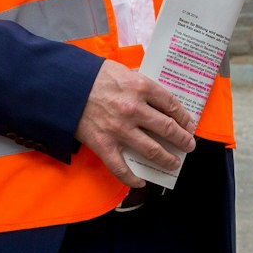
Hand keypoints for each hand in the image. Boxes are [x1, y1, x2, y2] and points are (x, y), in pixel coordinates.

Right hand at [73, 61, 196, 186]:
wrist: (63, 86)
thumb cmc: (92, 76)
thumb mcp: (122, 71)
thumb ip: (139, 84)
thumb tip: (155, 99)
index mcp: (140, 87)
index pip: (171, 105)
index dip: (184, 117)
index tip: (189, 124)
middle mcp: (134, 109)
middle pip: (167, 128)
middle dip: (182, 139)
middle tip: (188, 145)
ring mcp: (120, 129)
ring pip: (152, 150)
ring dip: (167, 159)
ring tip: (174, 163)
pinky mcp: (104, 145)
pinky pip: (121, 168)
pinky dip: (133, 178)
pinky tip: (141, 181)